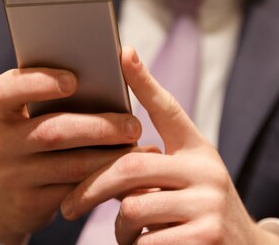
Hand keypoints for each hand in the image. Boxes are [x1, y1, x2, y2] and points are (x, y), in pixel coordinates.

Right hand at [0, 68, 142, 244]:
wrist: (7, 198)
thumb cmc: (36, 140)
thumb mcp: (34, 117)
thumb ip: (61, 97)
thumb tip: (116, 72)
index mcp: (2, 110)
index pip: (5, 91)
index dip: (38, 83)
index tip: (73, 80)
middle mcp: (0, 143)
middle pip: (50, 132)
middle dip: (97, 127)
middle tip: (133, 125)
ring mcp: (13, 176)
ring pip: (69, 165)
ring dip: (108, 157)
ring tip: (139, 148)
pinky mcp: (30, 204)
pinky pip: (75, 192)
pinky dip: (105, 180)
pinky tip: (127, 173)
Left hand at [61, 47, 278, 244]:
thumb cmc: (204, 211)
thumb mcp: (190, 179)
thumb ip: (158, 163)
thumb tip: (109, 146)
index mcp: (199, 151)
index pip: (168, 110)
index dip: (144, 81)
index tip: (123, 53)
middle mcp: (207, 172)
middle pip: (131, 167)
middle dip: (91, 188)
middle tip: (69, 206)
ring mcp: (209, 206)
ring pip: (132, 209)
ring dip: (119, 228)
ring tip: (127, 234)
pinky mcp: (205, 240)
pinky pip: (145, 243)